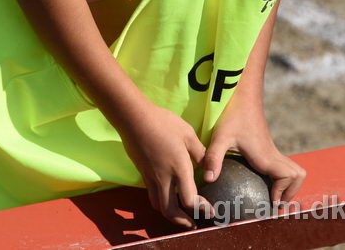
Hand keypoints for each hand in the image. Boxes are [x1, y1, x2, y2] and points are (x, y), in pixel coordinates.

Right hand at [116, 102, 214, 228]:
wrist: (135, 120)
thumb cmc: (164, 123)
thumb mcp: (188, 134)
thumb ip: (200, 153)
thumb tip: (209, 167)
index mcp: (179, 168)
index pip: (189, 199)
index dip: (200, 209)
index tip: (209, 211)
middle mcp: (164, 177)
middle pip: (170, 210)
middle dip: (182, 221)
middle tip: (193, 224)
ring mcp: (151, 177)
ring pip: (158, 205)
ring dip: (171, 215)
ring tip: (181, 216)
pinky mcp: (143, 173)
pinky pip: (152, 195)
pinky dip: (161, 203)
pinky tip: (168, 198)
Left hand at [199, 94, 305, 210]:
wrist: (243, 97)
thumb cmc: (232, 115)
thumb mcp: (220, 137)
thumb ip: (214, 158)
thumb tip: (209, 180)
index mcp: (265, 156)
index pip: (288, 176)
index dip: (283, 192)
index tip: (270, 201)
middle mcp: (273, 155)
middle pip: (298, 176)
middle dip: (290, 192)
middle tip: (273, 204)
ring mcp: (272, 152)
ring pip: (294, 171)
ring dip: (288, 186)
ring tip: (271, 198)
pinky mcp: (268, 149)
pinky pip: (283, 167)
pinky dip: (281, 179)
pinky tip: (262, 185)